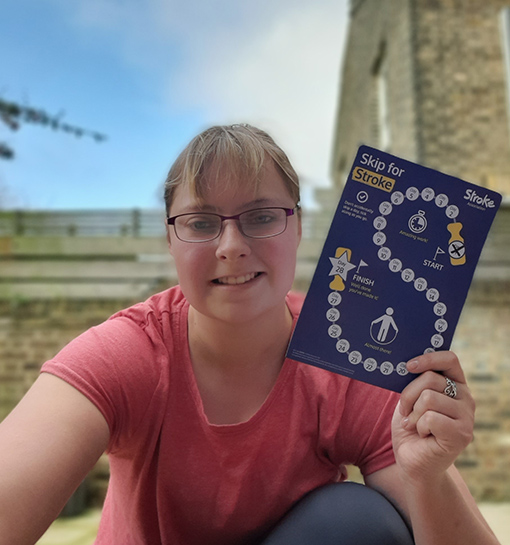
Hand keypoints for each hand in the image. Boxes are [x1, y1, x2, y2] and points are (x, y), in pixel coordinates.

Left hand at [391, 351, 474, 482]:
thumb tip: (406, 364)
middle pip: (430, 379)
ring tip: (415, 425)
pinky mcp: (462, 435)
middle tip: (406, 411)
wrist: (412, 461)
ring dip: (413, 414)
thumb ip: (414, 381)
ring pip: (428, 398)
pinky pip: (430, 418)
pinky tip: (423, 435)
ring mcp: (467, 417)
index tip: (408, 366)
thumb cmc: (411, 426)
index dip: (428, 358)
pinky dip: (419, 426)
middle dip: (408, 395)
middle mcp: (466, 398)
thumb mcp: (410, 399)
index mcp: (455, 384)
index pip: (449, 359)